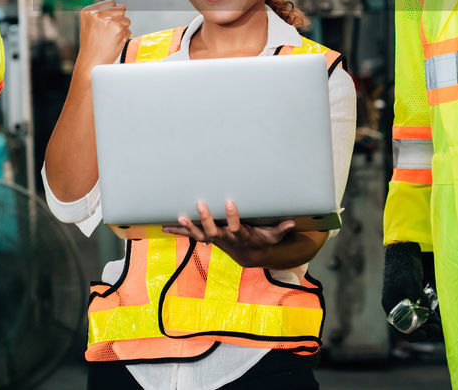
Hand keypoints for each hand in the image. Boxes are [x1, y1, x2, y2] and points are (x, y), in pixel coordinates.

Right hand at [76, 0, 130, 68]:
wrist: (91, 63)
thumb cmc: (91, 46)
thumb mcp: (89, 25)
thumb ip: (102, 14)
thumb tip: (121, 7)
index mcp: (88, 11)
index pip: (111, 3)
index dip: (112, 14)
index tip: (105, 25)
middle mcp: (97, 13)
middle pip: (121, 8)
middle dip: (119, 19)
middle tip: (109, 32)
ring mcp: (108, 20)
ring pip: (127, 20)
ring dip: (122, 29)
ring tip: (110, 38)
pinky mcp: (118, 29)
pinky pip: (128, 30)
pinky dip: (124, 37)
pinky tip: (113, 43)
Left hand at [163, 201, 294, 267]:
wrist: (248, 256)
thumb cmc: (261, 241)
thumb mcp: (272, 236)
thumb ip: (280, 229)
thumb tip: (292, 222)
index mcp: (240, 235)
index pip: (236, 226)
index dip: (233, 216)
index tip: (230, 202)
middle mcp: (224, 238)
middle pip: (213, 231)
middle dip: (205, 218)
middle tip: (200, 204)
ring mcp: (214, 239)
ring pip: (199, 235)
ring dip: (188, 227)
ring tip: (179, 216)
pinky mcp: (207, 238)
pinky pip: (190, 235)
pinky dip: (178, 230)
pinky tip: (164, 226)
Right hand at [381, 242, 442, 340]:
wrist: (404, 249)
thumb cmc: (404, 265)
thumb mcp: (411, 281)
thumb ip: (418, 297)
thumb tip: (428, 314)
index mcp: (391, 305)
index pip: (399, 329)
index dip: (413, 335)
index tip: (426, 335)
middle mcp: (396, 306)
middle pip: (408, 327)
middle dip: (423, 330)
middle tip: (437, 328)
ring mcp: (403, 302)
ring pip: (415, 321)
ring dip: (427, 325)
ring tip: (439, 323)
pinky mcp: (411, 297)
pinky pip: (418, 313)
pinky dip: (427, 316)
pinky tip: (436, 315)